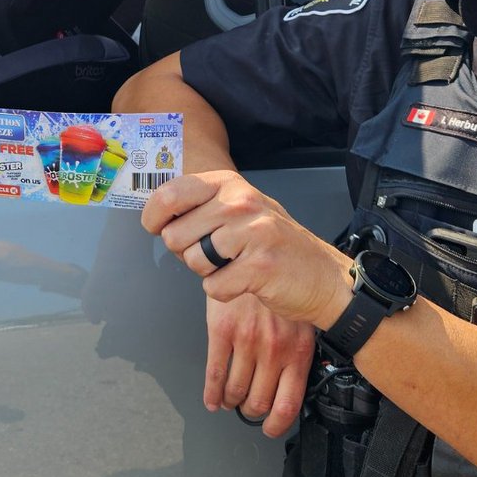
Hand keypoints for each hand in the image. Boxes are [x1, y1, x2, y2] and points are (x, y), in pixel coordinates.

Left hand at [142, 169, 349, 329]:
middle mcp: (240, 202)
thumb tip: (155, 217)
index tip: (156, 228)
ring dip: (208, 273)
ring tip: (234, 265)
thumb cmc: (272, 244)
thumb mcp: (238, 210)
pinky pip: (214, 288)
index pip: (169, 194)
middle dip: (186, 252)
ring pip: (193, 262)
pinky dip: (225, 292)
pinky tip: (246, 281)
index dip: (153, 218)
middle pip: (174, 235)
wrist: (322, 276)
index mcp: (229, 184)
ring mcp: (252, 232)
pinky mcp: (260, 266)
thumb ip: (201, 207)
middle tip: (215, 254)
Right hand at [205, 294, 313, 436]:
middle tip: (246, 406)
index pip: (288, 403)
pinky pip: (215, 373)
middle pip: (259, 401)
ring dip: (231, 401)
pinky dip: (211, 393)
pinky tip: (211, 399)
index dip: (277, 423)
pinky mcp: (222, 331)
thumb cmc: (282, 283)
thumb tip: (289, 378)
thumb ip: (294, 346)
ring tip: (230, 399)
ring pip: (236, 391)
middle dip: (251, 409)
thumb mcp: (299, 318)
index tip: (269, 427)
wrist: (258, 250)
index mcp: (297, 349)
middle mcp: (274, 350)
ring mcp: (247, 342)